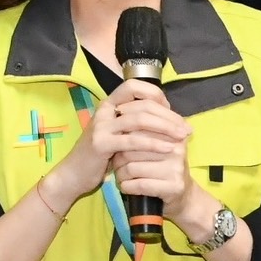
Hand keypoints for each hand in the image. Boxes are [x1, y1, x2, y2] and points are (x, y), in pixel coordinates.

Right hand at [43, 80, 189, 210]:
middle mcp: (104, 111)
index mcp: (109, 104)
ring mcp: (101, 126)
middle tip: (186, 128)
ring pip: (140, 120)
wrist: (74, 174)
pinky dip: (154, 144)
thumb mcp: (120, 133)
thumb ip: (137, 123)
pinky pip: (132, 141)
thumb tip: (168, 115)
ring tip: (182, 137)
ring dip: (165, 128)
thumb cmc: (102, 154)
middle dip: (169, 116)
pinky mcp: (101, 144)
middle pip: (143, 105)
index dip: (156, 94)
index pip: (134, 85)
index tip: (172, 110)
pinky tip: (168, 149)